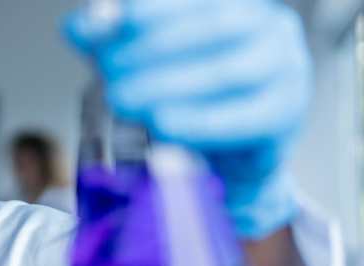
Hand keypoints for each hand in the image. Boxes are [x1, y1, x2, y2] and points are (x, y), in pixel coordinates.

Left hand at [64, 0, 311, 238]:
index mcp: (233, 2)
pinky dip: (199, 123)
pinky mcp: (284, 114)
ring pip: (229, 71)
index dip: (156, 7)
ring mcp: (284, 67)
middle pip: (215, 25)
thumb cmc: (184, 93)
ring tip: (123, 100)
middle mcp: (267, 24)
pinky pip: (245, 118)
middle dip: (154, 48)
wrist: (227, 153)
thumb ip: (108, 38)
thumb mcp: (138, 58)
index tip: (119, 18)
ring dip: (169, 86)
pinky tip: (161, 126)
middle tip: (109, 74)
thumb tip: (78, 28)